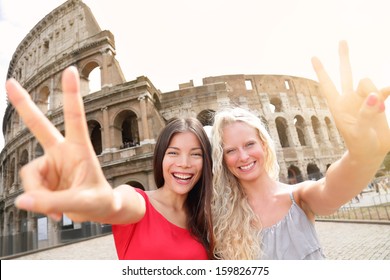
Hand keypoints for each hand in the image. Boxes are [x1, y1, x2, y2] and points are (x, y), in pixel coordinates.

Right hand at [6, 67, 114, 221]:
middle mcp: (62, 152)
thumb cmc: (99, 202)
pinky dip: (38, 202)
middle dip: (23, 105)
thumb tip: (21, 200)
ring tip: (57, 209)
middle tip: (9, 82)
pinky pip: (30, 189)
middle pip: (39, 125)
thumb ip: (53, 201)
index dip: (71, 94)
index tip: (71, 70)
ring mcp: (50, 164)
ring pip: (30, 174)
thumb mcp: (83, 203)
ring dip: (39, 195)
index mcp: (80, 148)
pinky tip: (54, 210)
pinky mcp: (42, 178)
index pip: (75, 118)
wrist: (98, 211)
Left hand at [311, 41, 389, 160]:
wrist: (371, 153)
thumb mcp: (359, 132)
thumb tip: (375, 95)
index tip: (313, 56)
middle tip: (342, 40)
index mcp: (338, 106)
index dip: (321, 71)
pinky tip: (388, 93)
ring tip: (377, 113)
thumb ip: (366, 113)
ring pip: (367, 82)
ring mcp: (363, 100)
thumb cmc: (359, 145)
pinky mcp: (377, 103)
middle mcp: (349, 100)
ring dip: (373, 93)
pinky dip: (385, 91)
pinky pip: (383, 90)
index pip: (327, 84)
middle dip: (344, 57)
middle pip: (345, 73)